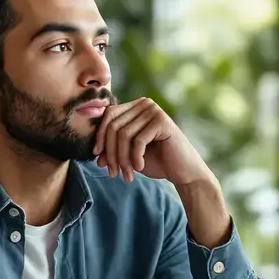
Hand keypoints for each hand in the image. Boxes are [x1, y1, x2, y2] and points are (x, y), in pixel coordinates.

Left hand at [93, 98, 211, 185]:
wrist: (182, 171)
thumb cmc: (156, 161)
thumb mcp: (128, 155)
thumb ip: (112, 150)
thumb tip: (96, 155)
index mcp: (135, 106)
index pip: (108, 115)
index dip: (100, 137)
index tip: (97, 157)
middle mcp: (144, 103)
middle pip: (114, 125)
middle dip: (111, 152)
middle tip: (112, 172)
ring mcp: (154, 110)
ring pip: (124, 135)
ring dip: (122, 159)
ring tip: (126, 175)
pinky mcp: (163, 122)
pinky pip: (138, 140)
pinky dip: (135, 158)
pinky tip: (139, 168)